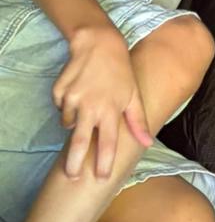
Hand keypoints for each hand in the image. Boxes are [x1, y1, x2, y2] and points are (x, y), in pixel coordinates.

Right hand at [52, 24, 152, 178]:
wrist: (98, 44)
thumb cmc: (120, 71)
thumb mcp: (133, 95)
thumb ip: (138, 121)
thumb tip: (148, 143)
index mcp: (110, 110)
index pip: (108, 143)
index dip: (105, 162)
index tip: (102, 178)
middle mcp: (90, 107)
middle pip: (79, 142)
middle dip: (74, 163)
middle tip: (71, 177)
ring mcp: (72, 99)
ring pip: (69, 123)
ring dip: (75, 122)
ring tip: (87, 105)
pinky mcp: (59, 91)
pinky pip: (61, 108)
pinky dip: (67, 106)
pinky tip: (78, 92)